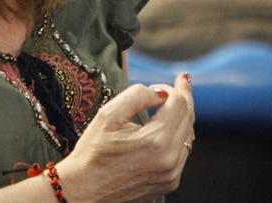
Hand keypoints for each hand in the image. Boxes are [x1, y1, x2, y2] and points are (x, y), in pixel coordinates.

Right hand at [55, 76, 195, 202]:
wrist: (83, 190)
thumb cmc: (92, 153)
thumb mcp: (109, 114)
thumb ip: (138, 94)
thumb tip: (161, 93)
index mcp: (156, 141)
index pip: (179, 104)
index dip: (175, 88)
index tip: (170, 81)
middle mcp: (169, 159)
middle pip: (188, 118)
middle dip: (184, 98)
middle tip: (182, 82)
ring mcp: (171, 174)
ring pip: (188, 135)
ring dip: (183, 117)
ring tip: (175, 103)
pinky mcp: (169, 183)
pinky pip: (182, 152)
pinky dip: (179, 136)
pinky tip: (169, 127)